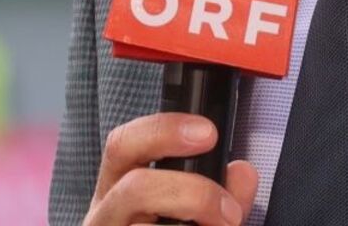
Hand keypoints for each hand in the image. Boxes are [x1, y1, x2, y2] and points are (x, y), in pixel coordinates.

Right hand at [83, 113, 258, 225]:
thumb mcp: (191, 216)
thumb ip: (220, 195)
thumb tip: (243, 172)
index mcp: (118, 189)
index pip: (124, 145)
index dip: (164, 131)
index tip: (208, 134)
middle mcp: (104, 216)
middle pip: (136, 188)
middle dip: (193, 193)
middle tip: (229, 213)